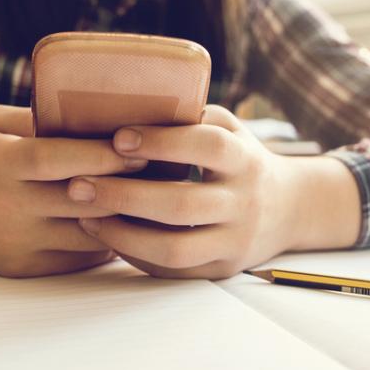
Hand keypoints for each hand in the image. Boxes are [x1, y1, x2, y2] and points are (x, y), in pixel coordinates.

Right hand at [0, 105, 146, 276]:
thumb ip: (36, 118)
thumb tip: (98, 109)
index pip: (55, 158)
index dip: (99, 153)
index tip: (138, 146)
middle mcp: (6, 205)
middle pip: (79, 198)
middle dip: (126, 186)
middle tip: (166, 171)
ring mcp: (16, 242)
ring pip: (87, 234)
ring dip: (125, 219)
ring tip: (157, 200)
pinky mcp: (23, 268)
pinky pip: (78, 258)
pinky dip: (108, 242)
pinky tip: (130, 225)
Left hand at [66, 105, 302, 279]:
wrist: (292, 209)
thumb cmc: (241, 159)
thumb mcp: (229, 129)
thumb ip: (191, 116)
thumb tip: (127, 99)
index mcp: (245, 159)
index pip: (207, 147)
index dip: (162, 142)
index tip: (117, 138)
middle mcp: (244, 202)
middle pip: (181, 204)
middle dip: (124, 195)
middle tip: (78, 185)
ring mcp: (234, 241)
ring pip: (174, 248)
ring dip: (122, 234)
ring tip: (84, 216)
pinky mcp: (221, 269)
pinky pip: (172, 270)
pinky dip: (135, 254)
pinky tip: (107, 235)